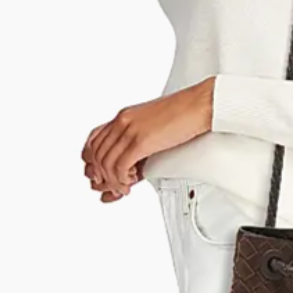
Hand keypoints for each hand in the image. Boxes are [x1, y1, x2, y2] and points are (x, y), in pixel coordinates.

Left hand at [82, 76, 215, 200]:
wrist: (199, 105)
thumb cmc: (184, 114)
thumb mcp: (154, 126)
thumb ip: (141, 141)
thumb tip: (137, 161)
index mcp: (124, 116)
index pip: (94, 139)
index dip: (92, 160)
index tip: (101, 173)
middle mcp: (122, 122)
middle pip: (96, 153)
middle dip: (101, 174)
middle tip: (111, 186)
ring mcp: (130, 130)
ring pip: (106, 163)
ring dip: (112, 180)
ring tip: (123, 187)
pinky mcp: (141, 141)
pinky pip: (120, 166)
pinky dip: (121, 180)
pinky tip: (130, 182)